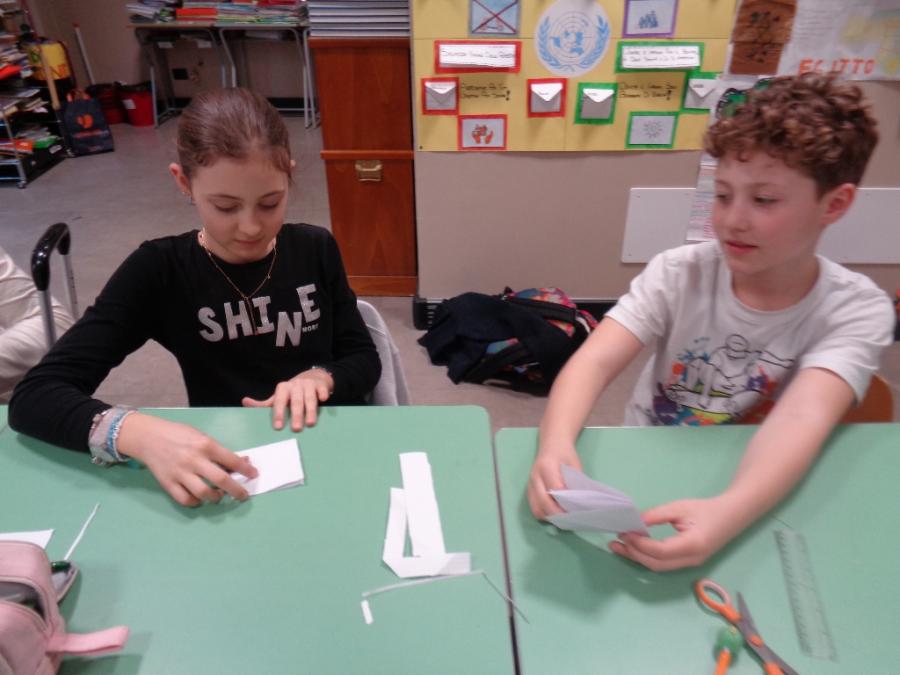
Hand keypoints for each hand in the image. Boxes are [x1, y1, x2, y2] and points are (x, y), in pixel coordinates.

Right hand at [116, 412, 257, 506]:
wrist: (148, 437)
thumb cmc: (179, 434)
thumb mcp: (201, 436)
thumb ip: (218, 450)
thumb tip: (240, 462)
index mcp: (205, 445)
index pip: (232, 460)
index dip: (246, 470)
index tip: (253, 475)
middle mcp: (194, 460)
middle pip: (222, 480)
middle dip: (237, 490)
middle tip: (243, 495)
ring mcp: (180, 473)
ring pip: (204, 493)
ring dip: (216, 498)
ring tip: (219, 496)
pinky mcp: (168, 483)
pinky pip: (185, 499)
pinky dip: (195, 502)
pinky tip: (200, 498)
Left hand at [241, 367, 333, 431]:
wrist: (312, 378)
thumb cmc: (292, 393)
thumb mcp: (278, 397)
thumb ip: (264, 403)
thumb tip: (245, 402)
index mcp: (283, 388)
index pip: (279, 401)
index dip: (278, 414)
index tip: (278, 427)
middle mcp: (295, 385)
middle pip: (295, 401)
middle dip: (296, 415)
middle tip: (296, 429)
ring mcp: (309, 384)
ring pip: (309, 398)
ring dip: (310, 410)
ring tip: (310, 423)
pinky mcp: (321, 385)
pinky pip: (322, 390)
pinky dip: (323, 394)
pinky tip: (324, 400)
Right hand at [527, 441, 581, 519]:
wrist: (552, 445)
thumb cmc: (565, 454)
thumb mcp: (574, 465)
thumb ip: (575, 482)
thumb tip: (578, 503)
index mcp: (546, 466)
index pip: (555, 489)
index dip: (566, 502)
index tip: (577, 509)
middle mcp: (535, 476)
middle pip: (543, 502)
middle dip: (558, 514)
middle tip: (572, 518)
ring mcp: (530, 484)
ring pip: (537, 509)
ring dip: (550, 517)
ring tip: (563, 518)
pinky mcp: (529, 491)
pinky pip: (534, 508)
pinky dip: (545, 514)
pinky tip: (555, 514)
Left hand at [608, 494, 744, 571]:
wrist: (732, 516)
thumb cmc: (707, 509)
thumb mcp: (680, 507)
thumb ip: (657, 515)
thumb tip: (635, 522)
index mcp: (693, 545)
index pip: (661, 551)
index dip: (640, 544)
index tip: (625, 533)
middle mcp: (692, 559)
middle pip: (657, 564)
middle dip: (634, 554)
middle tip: (616, 541)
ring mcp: (690, 564)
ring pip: (659, 567)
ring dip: (638, 558)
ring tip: (619, 547)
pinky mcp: (686, 562)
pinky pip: (663, 564)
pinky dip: (646, 557)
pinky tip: (634, 548)